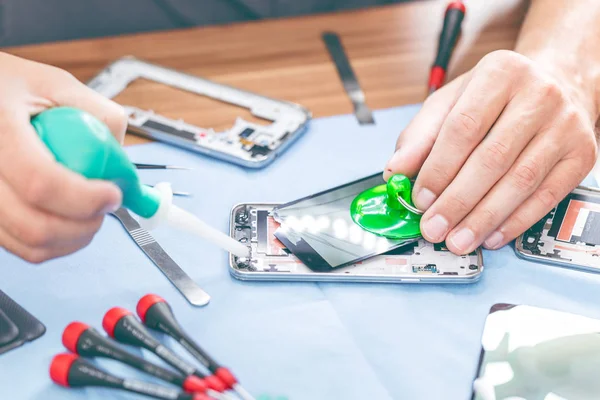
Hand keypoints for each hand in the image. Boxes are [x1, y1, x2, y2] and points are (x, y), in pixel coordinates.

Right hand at [0, 52, 126, 262]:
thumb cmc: (11, 86)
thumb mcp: (57, 83)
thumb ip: (99, 114)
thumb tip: (125, 160)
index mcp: (1, 128)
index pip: (41, 182)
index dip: (85, 198)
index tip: (113, 193)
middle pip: (34, 224)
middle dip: (85, 225)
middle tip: (106, 206)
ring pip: (30, 243)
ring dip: (73, 237)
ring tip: (91, 212)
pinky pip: (21, 246)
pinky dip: (55, 242)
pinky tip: (70, 219)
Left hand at [385, 50, 598, 254]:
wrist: (559, 84)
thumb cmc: (497, 96)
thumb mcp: (452, 102)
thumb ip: (420, 135)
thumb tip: (396, 171)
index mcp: (500, 73)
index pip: (463, 127)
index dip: (438, 169)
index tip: (419, 199)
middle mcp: (539, 95)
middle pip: (492, 158)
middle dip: (457, 201)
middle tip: (433, 228)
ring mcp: (565, 125)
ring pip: (520, 181)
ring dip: (484, 218)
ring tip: (458, 240)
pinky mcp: (582, 154)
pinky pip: (547, 196)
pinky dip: (516, 221)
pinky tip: (491, 236)